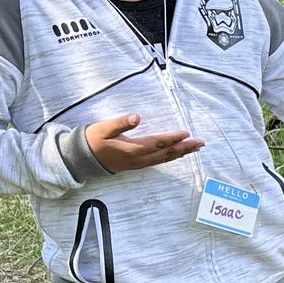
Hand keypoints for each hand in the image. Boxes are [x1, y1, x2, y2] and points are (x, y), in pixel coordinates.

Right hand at [86, 113, 203, 172]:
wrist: (83, 159)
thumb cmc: (93, 141)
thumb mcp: (103, 129)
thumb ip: (120, 123)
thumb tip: (136, 117)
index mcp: (131, 149)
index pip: (157, 143)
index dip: (172, 138)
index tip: (186, 133)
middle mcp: (138, 158)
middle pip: (166, 153)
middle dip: (184, 148)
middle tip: (201, 143)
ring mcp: (138, 163)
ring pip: (164, 159)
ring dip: (181, 153)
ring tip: (195, 148)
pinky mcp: (137, 165)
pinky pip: (158, 162)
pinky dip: (171, 158)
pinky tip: (178, 154)